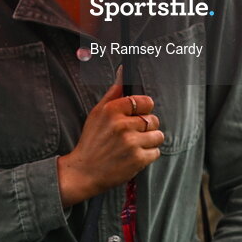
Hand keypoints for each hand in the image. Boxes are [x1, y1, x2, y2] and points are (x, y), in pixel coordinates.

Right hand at [57, 69, 163, 206]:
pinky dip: (148, 155)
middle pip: (153, 119)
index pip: (145, 101)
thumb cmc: (91, 141)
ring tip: (135, 145)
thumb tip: (124, 69)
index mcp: (112, 110)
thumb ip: (114, 92)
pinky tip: (134, 156)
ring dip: (149, 141)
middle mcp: (122, 125)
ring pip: (158, 135)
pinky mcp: (138, 160)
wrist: (84, 172)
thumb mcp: (97, 113)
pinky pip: (156, 152)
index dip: (144, 108)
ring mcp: (131, 143)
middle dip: (146, 127)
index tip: (139, 114)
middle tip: (133, 134)